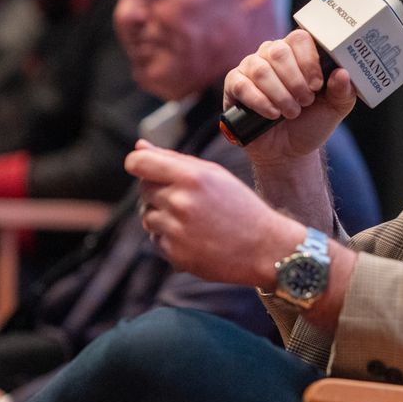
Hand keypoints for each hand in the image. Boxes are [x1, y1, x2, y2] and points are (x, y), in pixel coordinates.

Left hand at [124, 144, 302, 286]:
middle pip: (143, 189)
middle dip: (158, 191)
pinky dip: (170, 239)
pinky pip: (156, 240)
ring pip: (147, 216)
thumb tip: (140, 147)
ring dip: (162, 217)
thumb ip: (174, 159)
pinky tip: (195, 238)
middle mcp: (180, 202)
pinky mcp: (175, 254)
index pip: (138, 163)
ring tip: (193, 220)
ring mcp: (176, 230)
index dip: (138, 163)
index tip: (144, 168)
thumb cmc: (240, 206)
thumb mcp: (214, 175)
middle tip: (187, 199)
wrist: (264, 248)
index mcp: (191, 177)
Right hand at [224, 31, 355, 164]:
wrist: (288, 151)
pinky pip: (242, 85)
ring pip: (260, 69)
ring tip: (291, 112)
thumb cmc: (311, 123)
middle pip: (279, 51)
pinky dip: (260, 102)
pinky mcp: (234, 84)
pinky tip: (272, 114)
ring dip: (279, 94)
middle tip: (305, 102)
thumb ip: (343, 91)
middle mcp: (272, 54)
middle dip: (295, 81)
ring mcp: (251, 67)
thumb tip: (343, 73)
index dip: (309, 61)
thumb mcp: (334, 109)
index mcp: (297, 52)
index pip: (300, 38)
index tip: (317, 86)